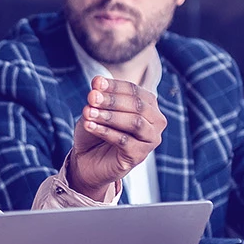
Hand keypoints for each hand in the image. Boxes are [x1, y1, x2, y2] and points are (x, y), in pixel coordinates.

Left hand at [65, 76, 166, 199]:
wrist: (88, 160)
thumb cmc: (96, 132)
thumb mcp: (95, 110)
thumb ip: (99, 97)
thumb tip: (97, 82)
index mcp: (148, 104)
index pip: (134, 90)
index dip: (114, 86)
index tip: (95, 84)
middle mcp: (155, 121)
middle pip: (137, 105)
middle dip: (112, 100)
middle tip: (91, 97)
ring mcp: (150, 139)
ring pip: (134, 123)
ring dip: (109, 116)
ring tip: (89, 113)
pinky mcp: (140, 156)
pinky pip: (124, 141)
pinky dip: (105, 132)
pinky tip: (90, 126)